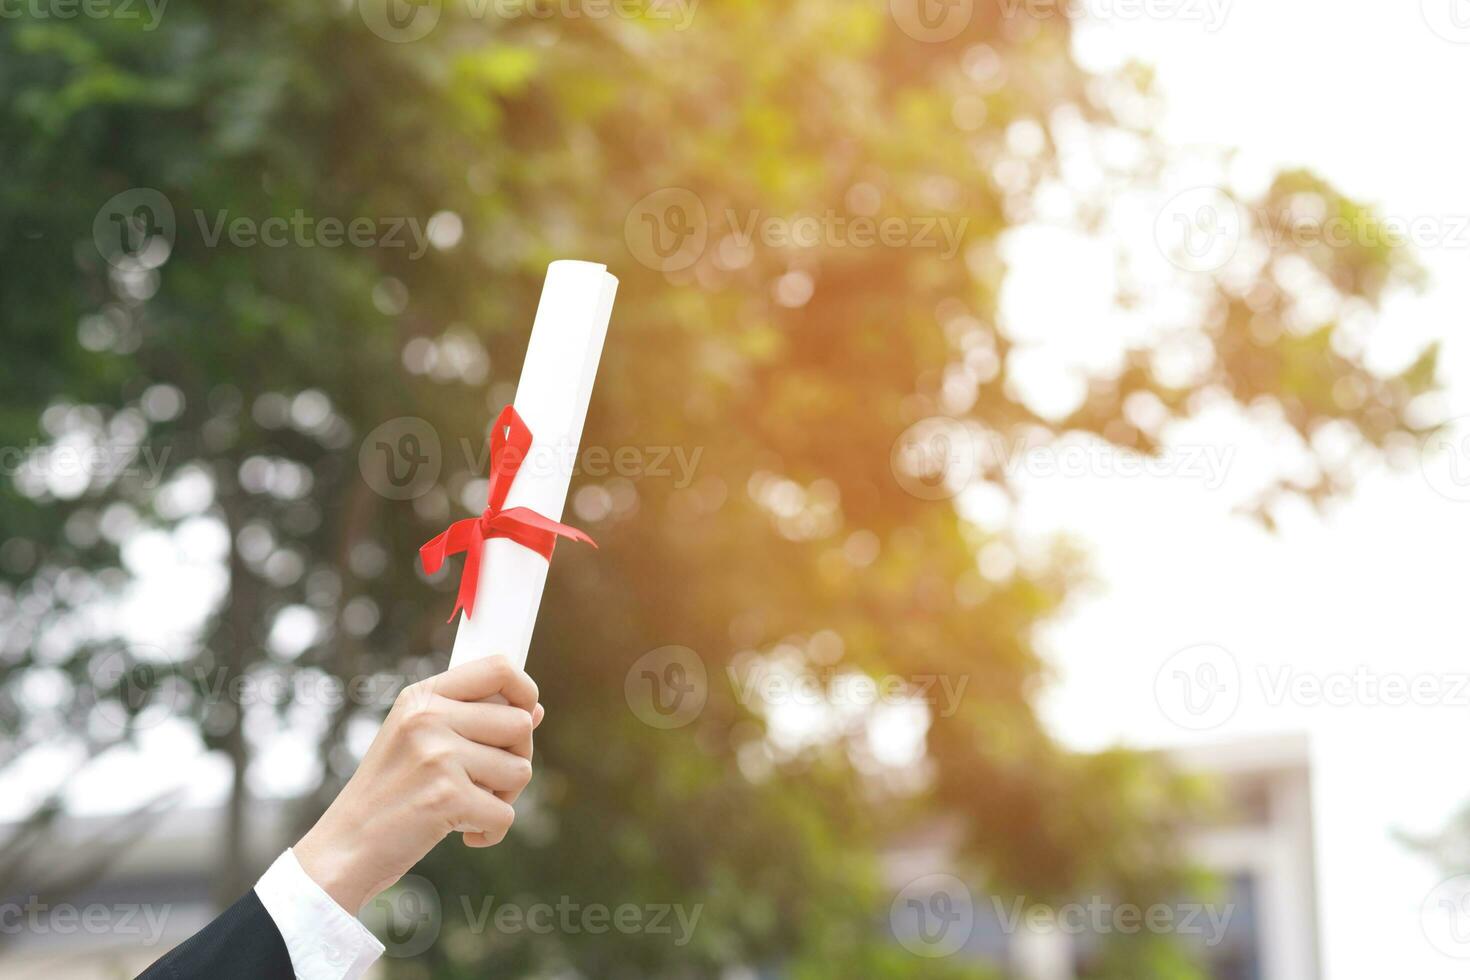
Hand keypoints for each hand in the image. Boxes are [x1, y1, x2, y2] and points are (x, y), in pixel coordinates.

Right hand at [294, 656, 543, 912]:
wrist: (344, 848)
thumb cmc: (389, 795)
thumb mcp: (419, 741)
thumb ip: (474, 720)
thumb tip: (535, 710)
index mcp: (423, 696)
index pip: (499, 667)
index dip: (526, 690)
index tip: (526, 714)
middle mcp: (429, 718)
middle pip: (520, 723)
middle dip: (516, 758)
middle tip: (486, 782)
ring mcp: (438, 755)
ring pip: (520, 769)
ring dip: (503, 798)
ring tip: (467, 807)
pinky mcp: (447, 797)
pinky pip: (505, 814)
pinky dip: (491, 832)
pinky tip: (464, 834)